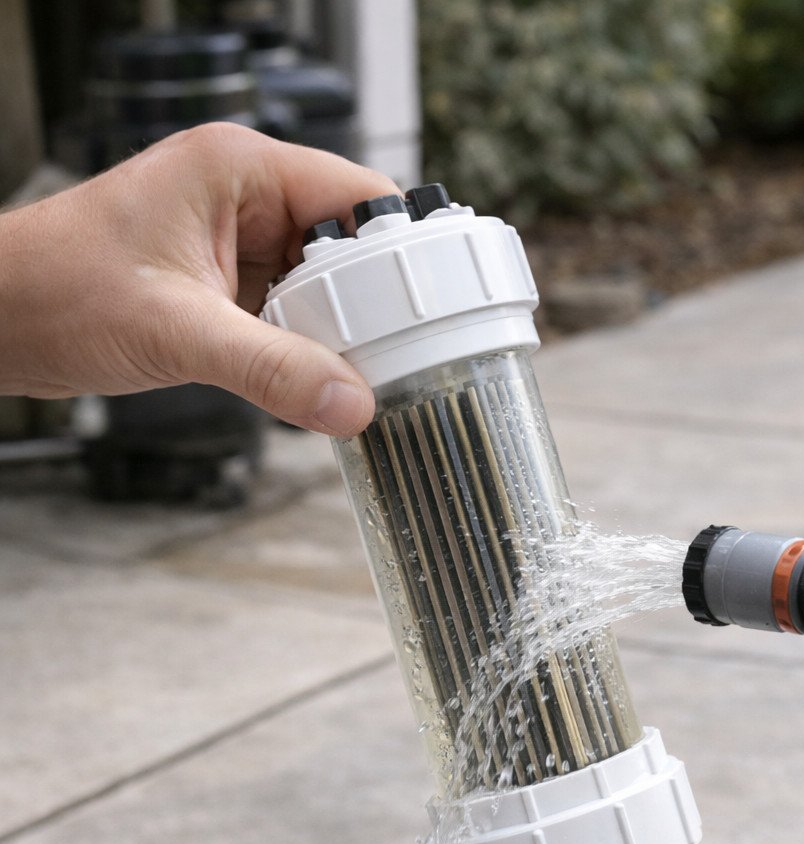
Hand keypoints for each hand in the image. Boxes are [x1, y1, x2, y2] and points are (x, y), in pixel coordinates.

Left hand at [0, 123, 398, 435]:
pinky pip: (287, 318)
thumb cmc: (56, 290)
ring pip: (321, 291)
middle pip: (347, 249)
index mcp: (238, 170)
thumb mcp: (178, 333)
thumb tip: (353, 404)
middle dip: (374, 306)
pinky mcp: (221, 290)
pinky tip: (322, 383)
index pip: (357, 198)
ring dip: (340, 335)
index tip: (438, 309)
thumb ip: (272, 370)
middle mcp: (243, 199)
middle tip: (405, 360)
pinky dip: (306, 351)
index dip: (402, 254)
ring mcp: (233, 245)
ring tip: (370, 378)